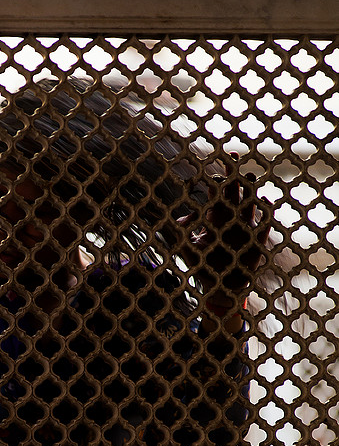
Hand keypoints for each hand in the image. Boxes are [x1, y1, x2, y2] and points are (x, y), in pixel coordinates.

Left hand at [178, 162, 269, 326]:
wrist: (219, 287)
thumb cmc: (203, 266)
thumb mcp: (188, 249)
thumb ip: (182, 234)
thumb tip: (180, 219)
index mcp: (216, 217)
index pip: (218, 193)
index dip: (218, 178)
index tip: (213, 167)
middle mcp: (232, 218)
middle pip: (235, 192)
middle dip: (234, 176)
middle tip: (233, 158)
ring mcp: (245, 228)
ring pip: (249, 203)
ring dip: (249, 190)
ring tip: (248, 176)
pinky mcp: (256, 240)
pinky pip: (263, 223)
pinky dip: (264, 212)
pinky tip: (264, 201)